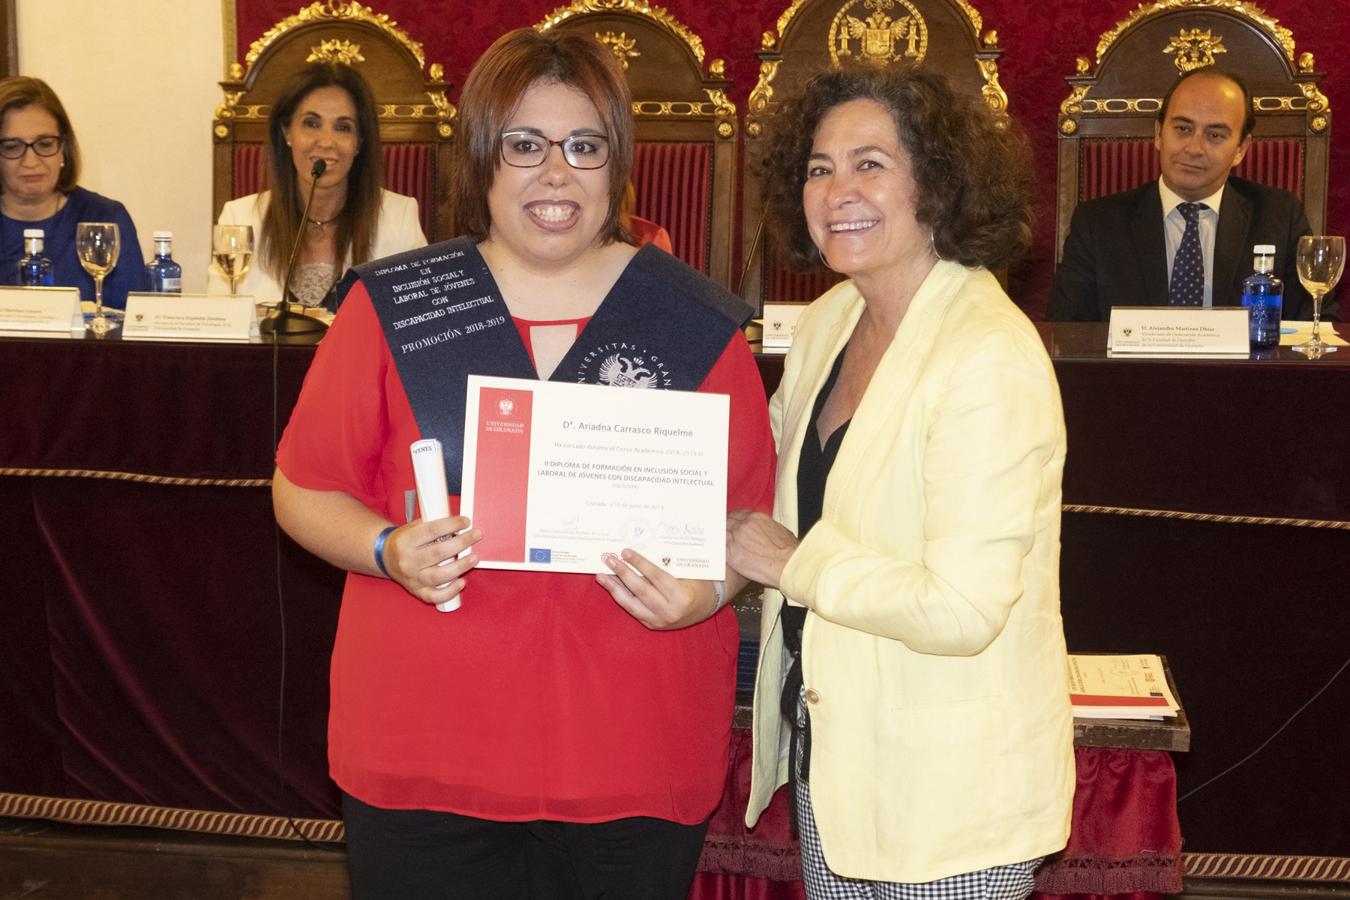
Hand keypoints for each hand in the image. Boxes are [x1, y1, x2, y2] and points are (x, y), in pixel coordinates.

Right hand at [382, 515, 481, 606]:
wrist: (385, 558)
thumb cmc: (404, 541)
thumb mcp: (412, 528)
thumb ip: (432, 526)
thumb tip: (459, 525)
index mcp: (405, 541)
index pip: (432, 530)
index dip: (451, 525)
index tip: (466, 521)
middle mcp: (407, 561)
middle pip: (438, 552)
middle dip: (462, 543)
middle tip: (477, 535)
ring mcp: (412, 578)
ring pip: (439, 576)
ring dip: (460, 566)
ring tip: (474, 558)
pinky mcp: (417, 591)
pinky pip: (435, 596)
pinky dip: (450, 591)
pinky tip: (462, 582)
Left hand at [597, 549, 717, 629]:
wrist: (709, 605)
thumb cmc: (700, 582)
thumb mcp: (689, 571)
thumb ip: (668, 564)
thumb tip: (641, 549)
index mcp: (681, 595)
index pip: (656, 576)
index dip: (639, 563)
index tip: (625, 551)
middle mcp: (669, 611)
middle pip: (640, 590)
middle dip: (622, 573)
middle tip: (609, 559)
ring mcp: (660, 621)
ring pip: (631, 603)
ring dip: (614, 588)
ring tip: (601, 575)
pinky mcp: (653, 625)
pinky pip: (633, 610)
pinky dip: (621, 597)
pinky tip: (612, 587)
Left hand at [726, 509, 797, 591]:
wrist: (787, 565)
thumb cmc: (789, 552)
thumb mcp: (781, 532)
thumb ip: (768, 529)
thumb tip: (767, 532)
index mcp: (756, 518)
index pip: (739, 514)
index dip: (734, 519)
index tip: (732, 523)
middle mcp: (744, 525)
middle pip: (727, 522)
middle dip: (724, 527)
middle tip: (721, 532)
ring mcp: (736, 538)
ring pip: (721, 534)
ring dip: (719, 538)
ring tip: (718, 543)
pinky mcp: (732, 553)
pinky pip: (719, 549)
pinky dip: (718, 551)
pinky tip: (718, 554)